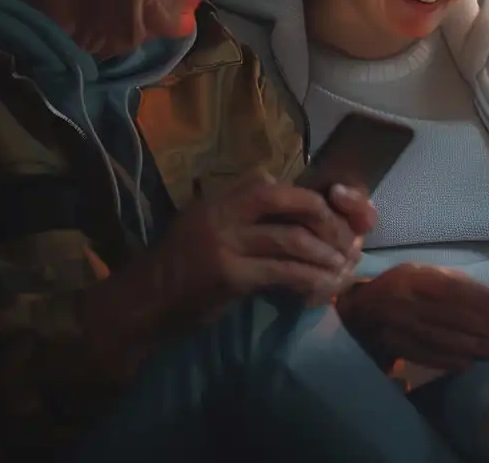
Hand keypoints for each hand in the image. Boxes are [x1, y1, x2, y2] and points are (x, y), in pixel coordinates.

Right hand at [118, 171, 374, 329]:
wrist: (142, 303)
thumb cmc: (181, 270)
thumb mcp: (208, 227)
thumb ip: (244, 215)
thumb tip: (294, 209)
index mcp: (221, 197)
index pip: (277, 184)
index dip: (314, 198)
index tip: (336, 218)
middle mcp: (223, 211)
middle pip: (292, 201)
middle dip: (328, 221)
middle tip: (347, 243)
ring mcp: (224, 240)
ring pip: (293, 238)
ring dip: (326, 256)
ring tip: (343, 269)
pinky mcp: (228, 274)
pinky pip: (283, 272)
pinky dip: (310, 280)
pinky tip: (322, 290)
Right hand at [337, 263, 488, 371]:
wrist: (354, 311)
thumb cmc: (398, 288)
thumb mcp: (420, 274)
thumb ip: (453, 282)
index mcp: (413, 277)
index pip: (453, 288)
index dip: (480, 299)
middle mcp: (403, 301)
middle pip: (450, 316)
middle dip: (485, 328)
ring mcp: (395, 326)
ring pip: (440, 338)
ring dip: (473, 348)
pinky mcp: (391, 346)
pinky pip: (423, 355)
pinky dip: (447, 361)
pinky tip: (469, 365)